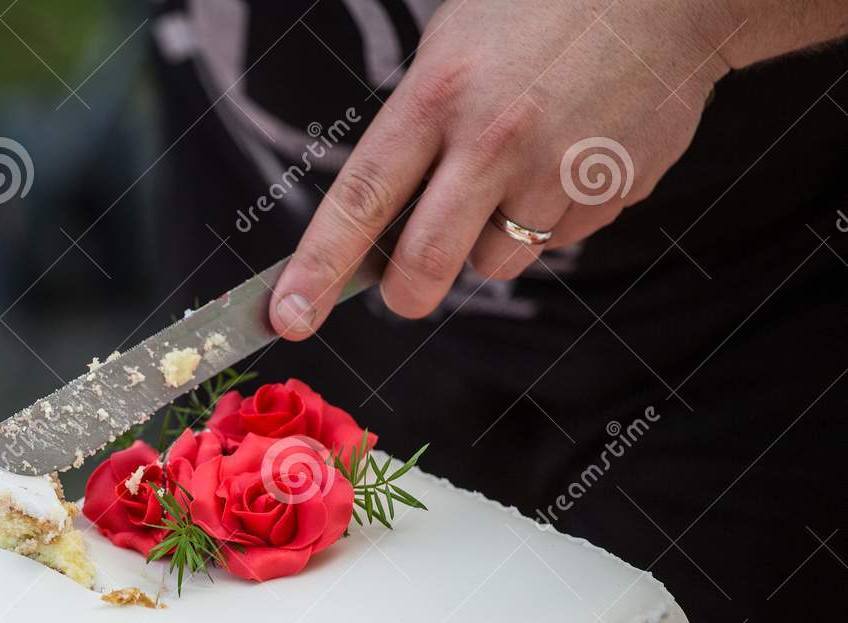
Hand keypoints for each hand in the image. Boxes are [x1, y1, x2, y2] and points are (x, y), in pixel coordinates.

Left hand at [270, 0, 733, 334]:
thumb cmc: (541, 11)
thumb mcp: (453, 47)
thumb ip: (415, 135)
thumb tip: (382, 229)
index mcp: (439, 94)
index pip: (360, 200)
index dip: (317, 268)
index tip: (287, 319)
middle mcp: (493, 140)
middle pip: (424, 267)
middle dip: (406, 293)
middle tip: (406, 287)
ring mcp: (556, 173)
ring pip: (495, 261)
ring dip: (492, 238)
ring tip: (521, 166)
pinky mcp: (608, 195)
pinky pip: (557, 240)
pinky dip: (552, 216)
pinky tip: (570, 156)